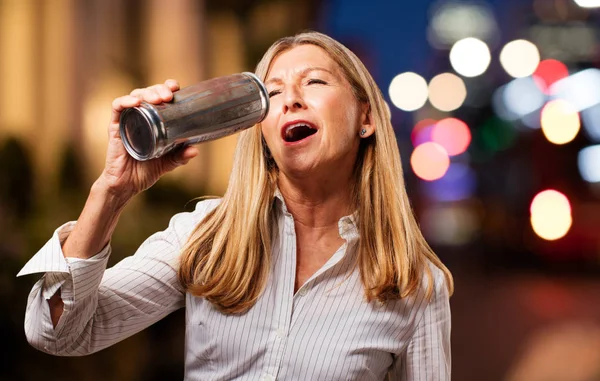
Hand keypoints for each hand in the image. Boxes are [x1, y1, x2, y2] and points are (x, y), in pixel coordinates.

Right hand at [97, 79, 198, 200]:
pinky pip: (117, 108)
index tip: (177, 88)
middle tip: (169, 95)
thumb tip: (195, 150)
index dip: (167, 88)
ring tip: (158, 98)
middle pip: (148, 93)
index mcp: (154, 120)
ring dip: (147, 93)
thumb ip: (180, 156)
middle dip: (159, 89)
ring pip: (135, 96)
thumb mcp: (168, 162)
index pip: (160, 97)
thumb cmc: (145, 171)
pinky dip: (125, 101)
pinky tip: (135, 102)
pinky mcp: (115, 127)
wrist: (126, 185)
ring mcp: (128, 120)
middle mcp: (140, 117)